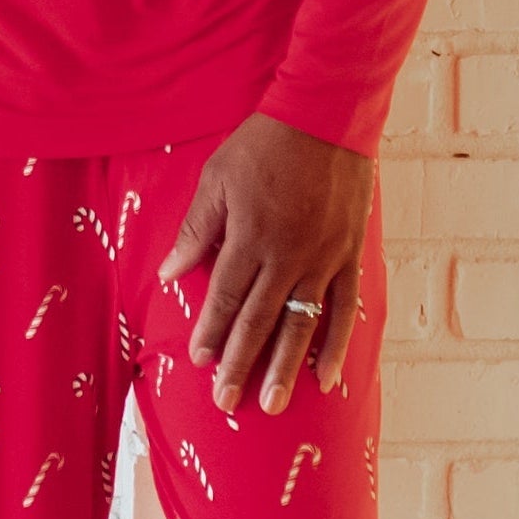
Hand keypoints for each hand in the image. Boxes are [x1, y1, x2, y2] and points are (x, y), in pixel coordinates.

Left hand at [157, 111, 373, 415]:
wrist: (326, 115)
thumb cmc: (264, 144)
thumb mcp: (216, 178)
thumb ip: (196, 230)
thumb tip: (169, 273)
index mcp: (249, 237)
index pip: (225, 296)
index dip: (211, 331)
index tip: (200, 361)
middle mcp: (286, 255)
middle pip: (259, 320)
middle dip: (240, 363)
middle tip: (227, 400)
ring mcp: (322, 258)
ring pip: (300, 323)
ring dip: (284, 366)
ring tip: (272, 403)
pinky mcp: (349, 254)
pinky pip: (343, 307)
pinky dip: (335, 344)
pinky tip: (324, 376)